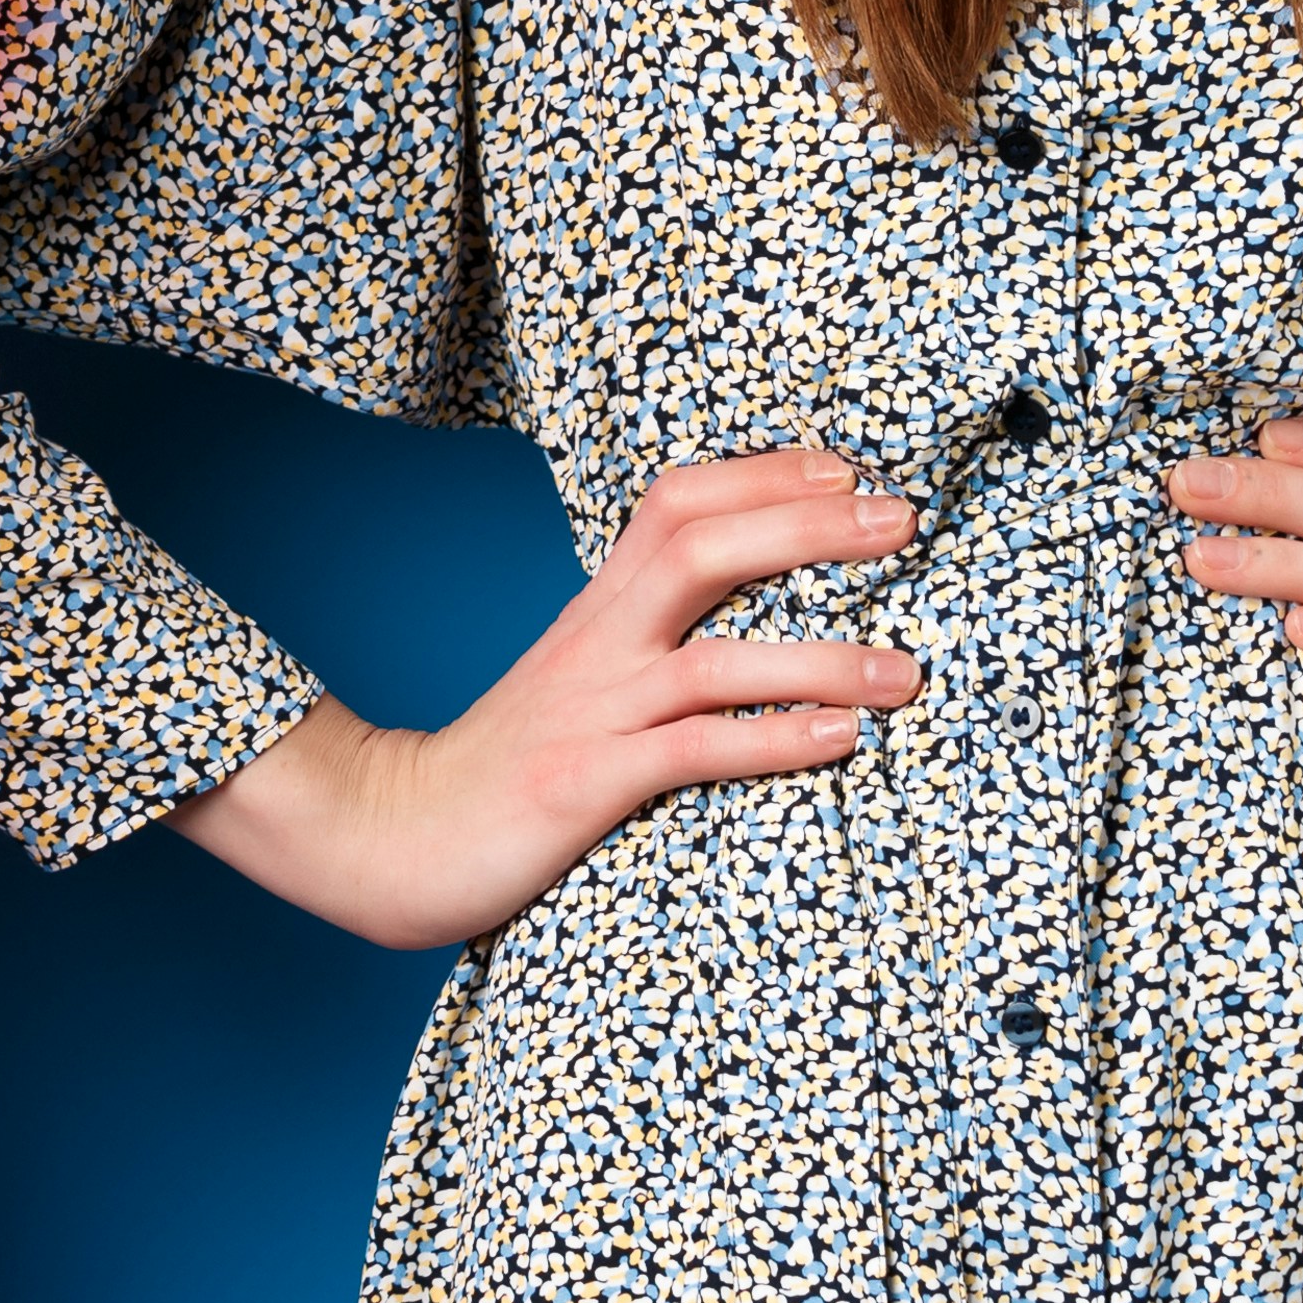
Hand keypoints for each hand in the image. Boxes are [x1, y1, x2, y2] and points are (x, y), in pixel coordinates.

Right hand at [165, 446, 927, 950]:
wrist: (396, 834)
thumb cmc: (509, 760)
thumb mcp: (579, 677)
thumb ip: (645, 635)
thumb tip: (741, 617)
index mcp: (596, 608)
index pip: (676, 503)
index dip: (761, 474)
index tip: (847, 468)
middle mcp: (595, 643)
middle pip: (699, 546)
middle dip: (806, 526)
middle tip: (903, 520)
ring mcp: (592, 712)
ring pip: (712, 659)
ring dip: (820, 658)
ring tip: (905, 670)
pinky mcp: (587, 785)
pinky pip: (691, 753)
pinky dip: (772, 741)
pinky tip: (838, 740)